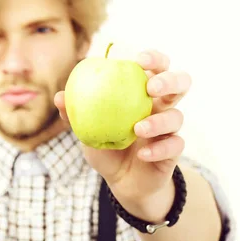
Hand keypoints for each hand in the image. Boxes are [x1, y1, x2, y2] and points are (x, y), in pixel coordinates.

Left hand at [54, 50, 190, 219]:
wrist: (122, 182)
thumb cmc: (105, 148)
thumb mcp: (87, 132)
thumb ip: (75, 114)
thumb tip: (58, 96)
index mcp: (142, 93)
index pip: (157, 67)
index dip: (154, 58)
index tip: (139, 60)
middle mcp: (161, 106)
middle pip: (180, 83)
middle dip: (169, 80)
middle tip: (150, 88)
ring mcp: (170, 128)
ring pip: (177, 116)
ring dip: (159, 121)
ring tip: (138, 129)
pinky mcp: (174, 150)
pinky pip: (175, 145)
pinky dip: (159, 149)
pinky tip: (143, 154)